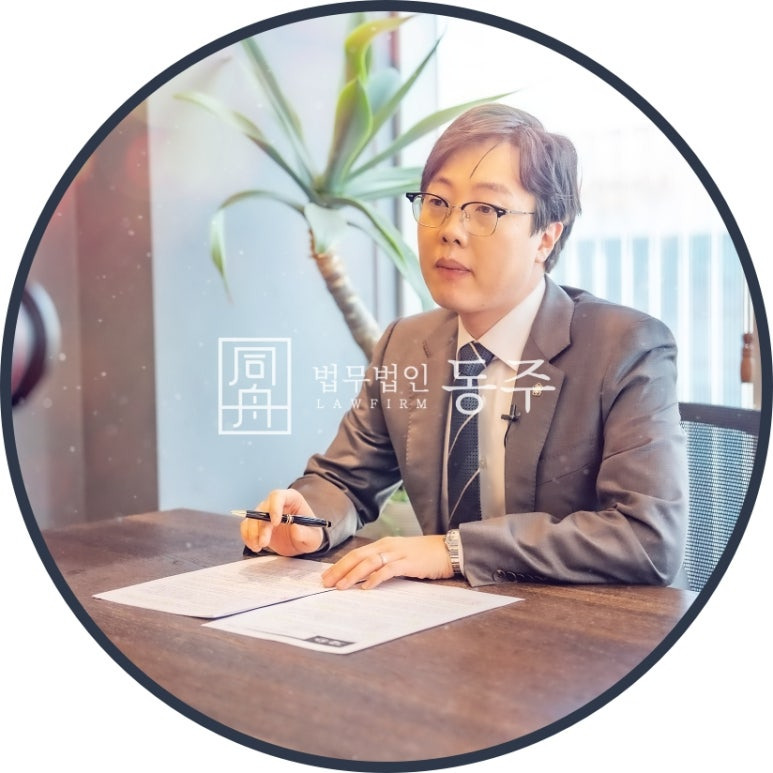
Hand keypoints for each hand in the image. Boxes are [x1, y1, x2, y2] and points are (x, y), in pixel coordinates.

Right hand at [240, 489, 323, 555]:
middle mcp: (276, 503)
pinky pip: (246, 526)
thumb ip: (305, 533)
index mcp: (292, 499)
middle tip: (264, 543)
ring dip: (252, 533)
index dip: (274, 507)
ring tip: (258, 547)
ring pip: (252, 518)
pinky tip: (254, 546)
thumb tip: (295, 527)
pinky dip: (247, 536)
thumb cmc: (310, 535)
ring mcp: (265, 513)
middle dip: (262, 527)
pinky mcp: (258, 524)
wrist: (302, 542)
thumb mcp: (313, 538)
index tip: (276, 523)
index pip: (278, 496)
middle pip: (263, 509)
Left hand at [321, 535, 453, 589]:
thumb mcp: (400, 556)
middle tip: (326, 583)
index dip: (340, 564)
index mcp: (383, 544)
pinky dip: (376, 578)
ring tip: (341, 586)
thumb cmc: (424, 555)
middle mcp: (387, 546)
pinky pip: (388, 569)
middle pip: (358, 556)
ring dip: (353, 575)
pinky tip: (367, 587)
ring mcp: (398, 553)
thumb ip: (384, 563)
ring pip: (369, 562)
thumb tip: (364, 578)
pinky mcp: (408, 562)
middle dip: (340, 570)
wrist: (448, 550)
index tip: (327, 576)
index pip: (356, 554)